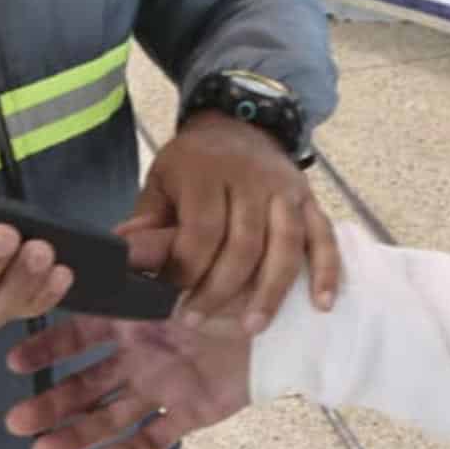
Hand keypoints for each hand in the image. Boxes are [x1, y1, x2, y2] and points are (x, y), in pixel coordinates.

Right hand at [5, 233, 253, 448]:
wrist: (284, 317)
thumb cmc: (233, 280)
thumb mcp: (188, 256)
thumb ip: (150, 249)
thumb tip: (108, 239)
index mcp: (133, 319)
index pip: (78, 335)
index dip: (47, 348)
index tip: (14, 360)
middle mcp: (139, 356)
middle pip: (84, 385)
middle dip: (50, 402)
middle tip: (15, 420)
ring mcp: (161, 387)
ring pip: (109, 417)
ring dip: (76, 434)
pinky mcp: (189, 413)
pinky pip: (156, 440)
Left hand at [119, 111, 338, 332]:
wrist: (240, 121)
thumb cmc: (194, 162)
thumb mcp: (162, 178)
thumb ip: (147, 219)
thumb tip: (123, 256)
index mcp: (208, 172)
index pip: (202, 230)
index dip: (186, 269)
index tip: (168, 297)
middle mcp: (251, 179)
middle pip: (243, 244)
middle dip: (220, 290)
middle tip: (197, 321)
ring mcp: (284, 189)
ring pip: (285, 245)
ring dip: (270, 290)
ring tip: (252, 326)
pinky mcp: (309, 198)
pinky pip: (323, 235)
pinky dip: (326, 270)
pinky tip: (321, 304)